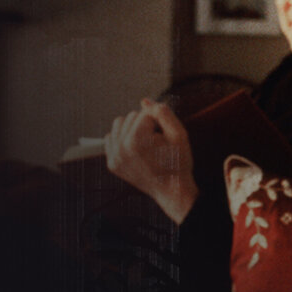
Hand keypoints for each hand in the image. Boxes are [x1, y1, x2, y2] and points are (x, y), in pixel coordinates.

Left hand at [104, 99, 197, 223]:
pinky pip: (111, 138)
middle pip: (131, 116)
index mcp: (137, 140)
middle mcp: (121, 148)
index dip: (160, 121)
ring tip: (146, 142)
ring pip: (119, 124)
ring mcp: (114, 157)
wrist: (172, 190)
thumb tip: (144, 101)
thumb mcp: (179, 135)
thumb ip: (164, 113)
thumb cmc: (178, 163)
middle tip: (157, 141)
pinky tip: (136, 148)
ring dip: (132, 128)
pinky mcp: (112, 163)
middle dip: (145, 124)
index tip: (165, 136)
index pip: (146, 112)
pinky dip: (123, 139)